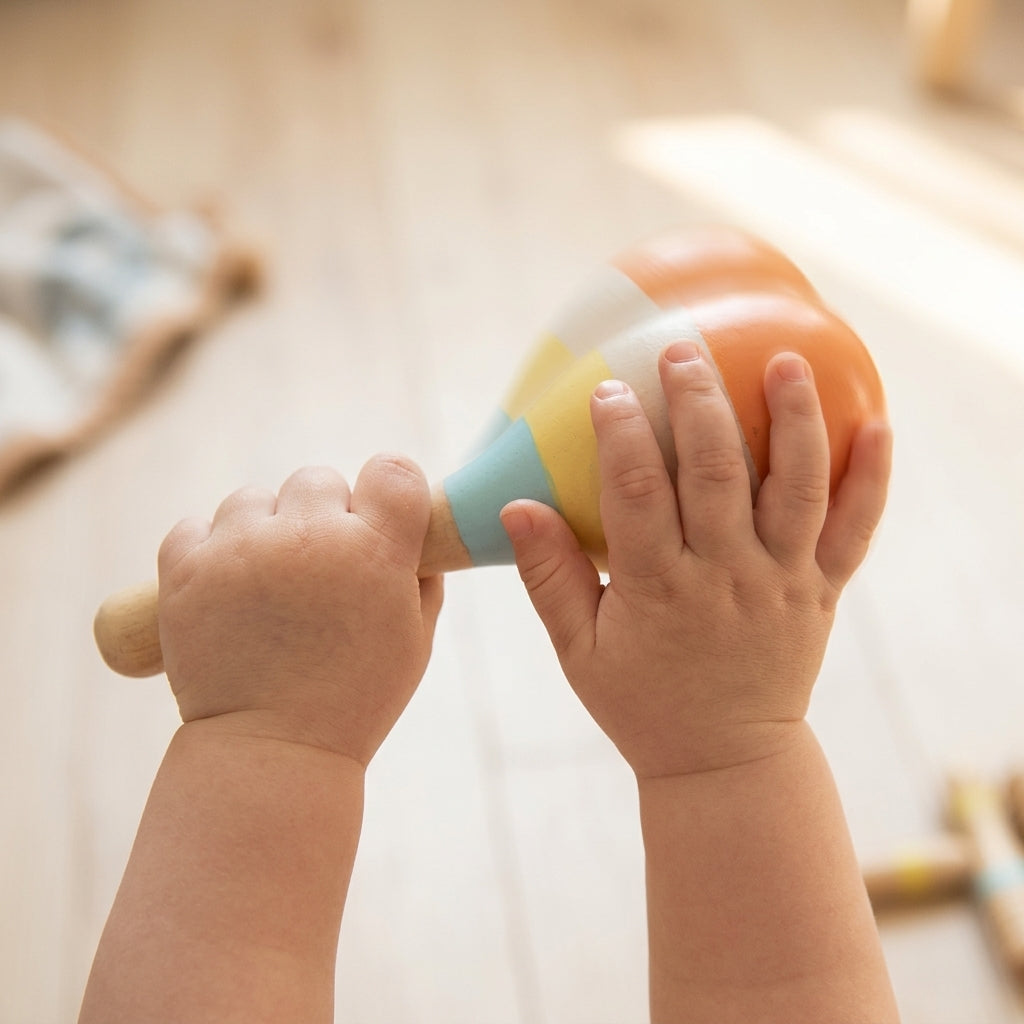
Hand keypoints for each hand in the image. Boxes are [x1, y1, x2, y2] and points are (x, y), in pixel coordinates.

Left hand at [156, 456, 443, 765]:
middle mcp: (307, 538)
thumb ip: (419, 573)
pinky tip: (227, 589)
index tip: (377, 517)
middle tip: (318, 569)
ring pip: (254, 499)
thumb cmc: (356, 697)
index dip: (387, 491)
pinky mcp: (185, 568)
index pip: (392, 470)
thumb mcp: (415, 638)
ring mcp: (241, 550)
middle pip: (318, 478)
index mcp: (374, 551)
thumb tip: (411, 531)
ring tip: (267, 586)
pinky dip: (210, 549)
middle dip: (322, 515)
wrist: (273, 751)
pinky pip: (196, 525)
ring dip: (263, 530)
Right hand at [501, 343, 890, 778]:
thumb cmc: (640, 702)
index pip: (637, 497)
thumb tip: (516, 506)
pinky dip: (870, 478)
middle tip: (684, 349)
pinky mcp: (821, 591)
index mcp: (659, 591)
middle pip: (717, 475)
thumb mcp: (578, 650)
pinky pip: (853, 531)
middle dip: (700, 404)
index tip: (609, 389)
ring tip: (787, 359)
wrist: (725, 761)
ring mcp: (782, 583)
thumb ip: (548, 577)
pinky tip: (879, 424)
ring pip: (794, 490)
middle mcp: (726, 578)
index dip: (622, 437)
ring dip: (794, 421)